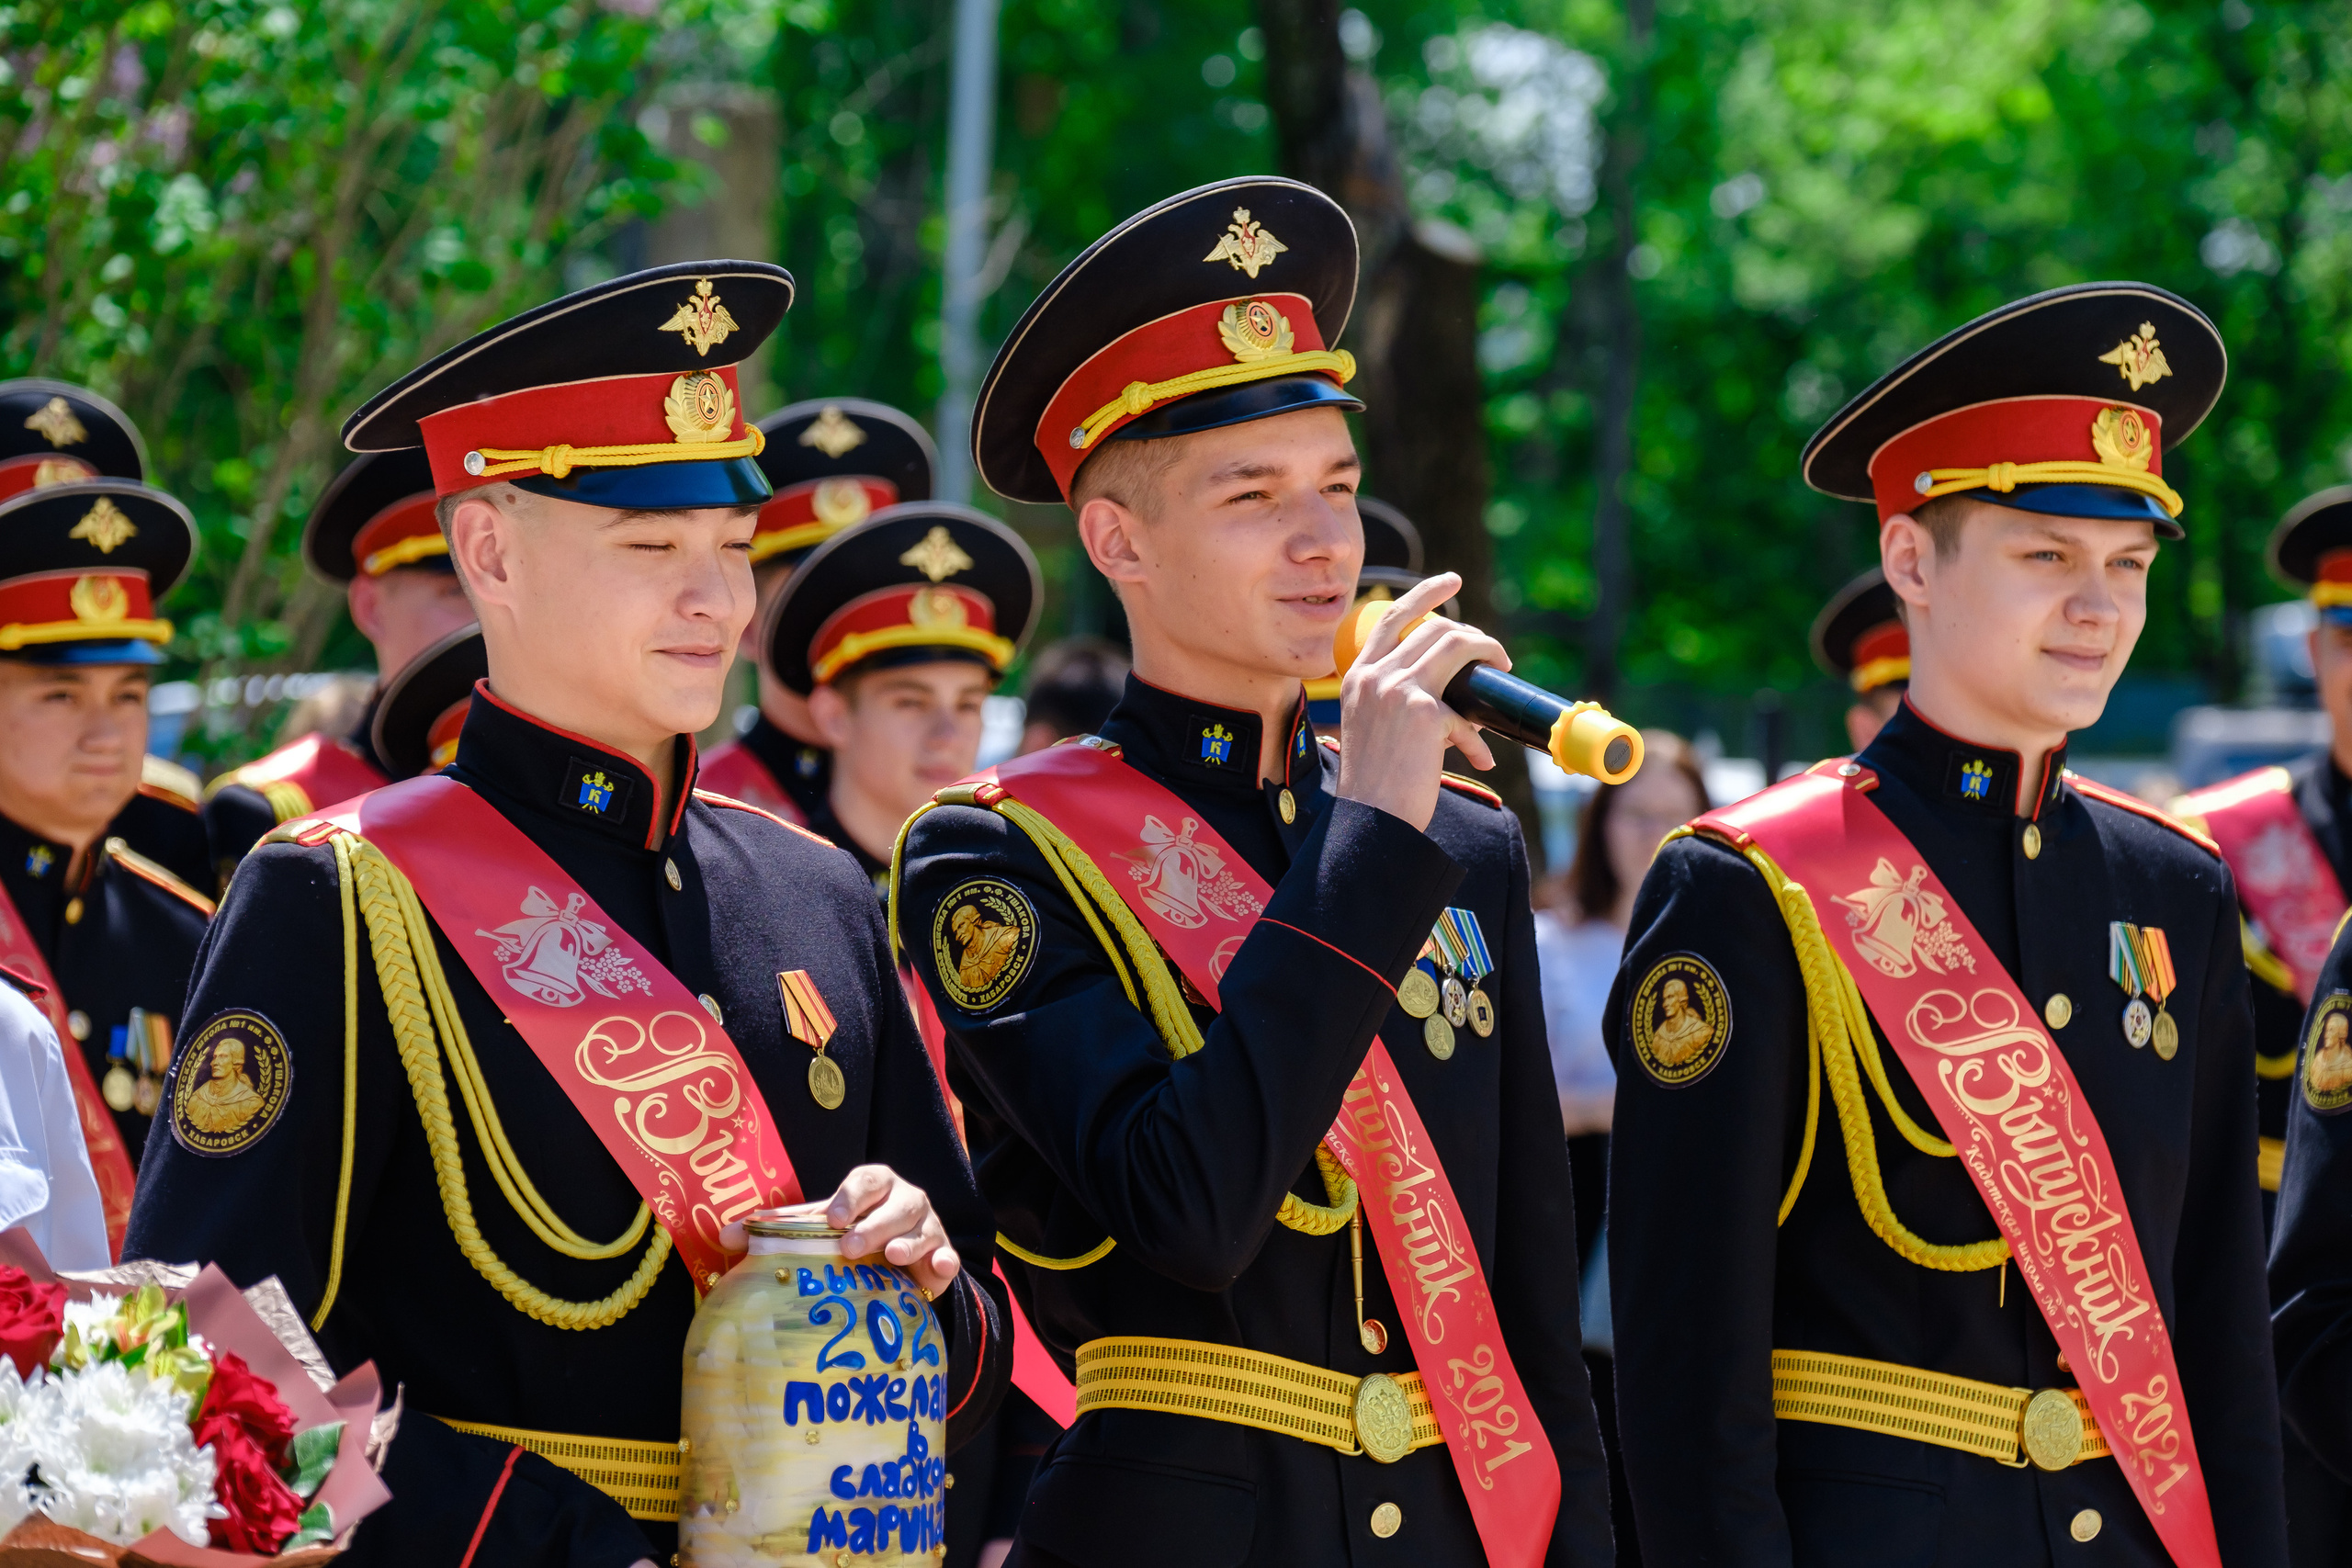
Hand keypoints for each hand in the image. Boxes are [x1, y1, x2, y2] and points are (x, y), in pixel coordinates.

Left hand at [719, 1166, 961, 1297]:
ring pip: (923, 1229)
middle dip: (875, 1224)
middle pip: (897, 1203)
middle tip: (851, 1247)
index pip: (866, 1179)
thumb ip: (780, 1230)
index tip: (833, 1218)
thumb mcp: (818, 1229)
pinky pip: (948, 1256)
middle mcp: (904, 1200)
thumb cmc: (851, 1235)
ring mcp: (928, 1226)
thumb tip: (725, 1236)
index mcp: (873, 1186)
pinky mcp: (943, 1255)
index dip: (851, 1196)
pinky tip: (937, 1271)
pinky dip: (944, 1263)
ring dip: (908, 1242)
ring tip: (893, 1258)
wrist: (897, 1262)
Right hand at [1335, 573, 1508, 831]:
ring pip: (1456, 647)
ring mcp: (1396, 690)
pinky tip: (1480, 759)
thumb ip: (1399, 702)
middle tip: (1495, 656)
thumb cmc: (1375, 784)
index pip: (1392, 617)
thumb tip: (1453, 698)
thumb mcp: (1375, 728)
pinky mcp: (1423, 712)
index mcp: (1358, 676)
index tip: (1451, 581)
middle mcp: (1374, 676)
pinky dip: (1476, 738)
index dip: (1425, 594)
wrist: (1369, 819)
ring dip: (1489, 655)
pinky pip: (1465, 713)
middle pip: (1436, 630)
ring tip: (1503, 673)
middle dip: (1475, 637)